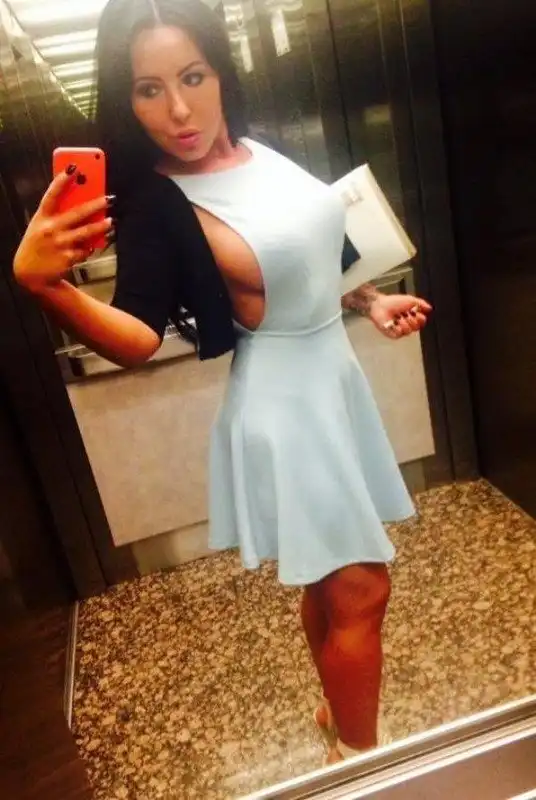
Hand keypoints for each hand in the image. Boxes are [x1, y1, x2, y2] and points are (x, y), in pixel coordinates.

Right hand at [13, 167, 112, 292]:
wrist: (29, 274)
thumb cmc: (38, 245)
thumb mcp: (40, 227)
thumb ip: (56, 216)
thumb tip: (81, 204)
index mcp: (41, 217)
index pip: (51, 195)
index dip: (61, 180)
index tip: (73, 167)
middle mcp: (50, 229)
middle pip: (77, 212)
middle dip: (95, 204)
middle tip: (109, 198)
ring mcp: (60, 244)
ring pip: (86, 232)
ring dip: (101, 226)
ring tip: (111, 221)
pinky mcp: (68, 258)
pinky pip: (85, 250)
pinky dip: (90, 247)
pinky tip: (93, 245)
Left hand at [369, 293, 431, 338]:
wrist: (380, 305)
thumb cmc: (393, 302)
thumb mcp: (410, 300)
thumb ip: (421, 303)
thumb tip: (429, 308)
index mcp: (411, 316)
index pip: (421, 322)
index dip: (421, 318)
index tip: (418, 313)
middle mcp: (406, 324)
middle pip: (416, 327)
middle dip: (412, 320)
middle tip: (406, 314)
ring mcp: (399, 330)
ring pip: (408, 331)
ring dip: (404, 323)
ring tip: (399, 318)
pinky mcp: (392, 334)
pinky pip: (399, 334)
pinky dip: (398, 328)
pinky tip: (394, 322)